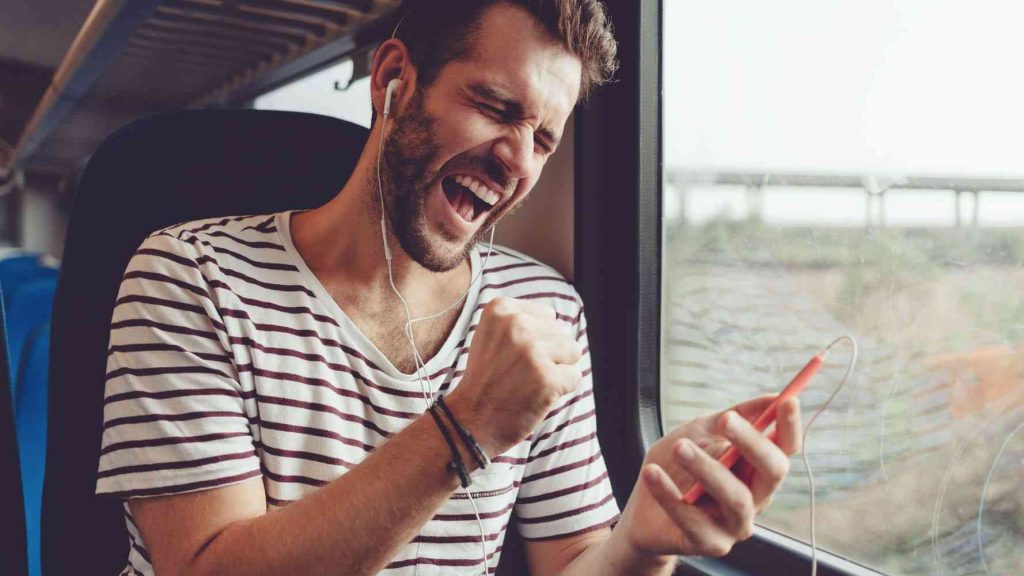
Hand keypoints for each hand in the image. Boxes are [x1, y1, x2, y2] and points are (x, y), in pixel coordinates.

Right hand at [445, 297, 582, 456]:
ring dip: (557, 371)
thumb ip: (522, 322)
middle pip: (561, 333)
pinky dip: (561, 390)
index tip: (512, 357)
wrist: (470, 422)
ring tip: (529, 383)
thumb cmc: (487, 380)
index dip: (536, 340)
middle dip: (548, 355)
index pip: (547, 316)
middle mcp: (516, 324)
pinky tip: (537, 396)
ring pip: (572, 351)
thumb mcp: (492, 336)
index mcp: (499, 309)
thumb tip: (562, 323)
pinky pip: (574, 376)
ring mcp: (532, 350)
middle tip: (519, 374)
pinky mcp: (547, 377)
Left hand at [616, 395, 801, 558]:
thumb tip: (770, 398)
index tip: (788, 401)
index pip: (785, 448)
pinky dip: (670, 494)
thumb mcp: (700, 432)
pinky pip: (694, 520)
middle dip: (752, 443)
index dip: (790, 426)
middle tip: (726, 419)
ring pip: (736, 498)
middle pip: (772, 473)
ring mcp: (735, 525)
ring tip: (679, 447)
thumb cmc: (677, 467)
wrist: (644, 512)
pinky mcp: (710, 544)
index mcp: (757, 470)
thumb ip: (733, 416)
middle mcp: (756, 499)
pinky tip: (652, 473)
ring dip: (707, 468)